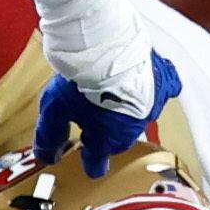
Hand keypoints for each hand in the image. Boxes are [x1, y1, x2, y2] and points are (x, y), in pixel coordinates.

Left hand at [34, 50, 180, 178]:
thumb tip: (45, 155)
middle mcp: (132, 129)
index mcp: (107, 139)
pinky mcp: (163, 84)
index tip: (89, 163)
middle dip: (106, 132)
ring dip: (127, 110)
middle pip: (117, 139)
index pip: (98, 163)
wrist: (107, 46)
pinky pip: (163, 92)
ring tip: (113, 94)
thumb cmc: (81, 78)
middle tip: (93, 118)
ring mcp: (151, 107)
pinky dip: (155, 90)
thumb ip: (50, 135)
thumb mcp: (55, 109)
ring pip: (138, 117)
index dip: (90, 163)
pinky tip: (148, 83)